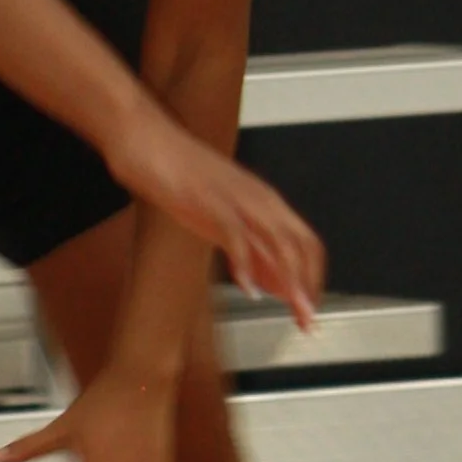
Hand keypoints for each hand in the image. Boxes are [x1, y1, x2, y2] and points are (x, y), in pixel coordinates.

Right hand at [102, 107, 323, 328]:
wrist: (148, 141)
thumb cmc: (182, 178)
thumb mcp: (225, 219)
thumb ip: (252, 248)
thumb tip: (277, 284)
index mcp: (266, 203)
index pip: (306, 243)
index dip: (313, 279)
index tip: (309, 309)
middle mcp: (260, 199)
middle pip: (300, 246)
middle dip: (307, 286)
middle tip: (305, 320)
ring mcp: (237, 198)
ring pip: (278, 241)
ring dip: (288, 280)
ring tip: (290, 309)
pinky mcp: (210, 199)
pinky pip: (236, 234)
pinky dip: (245, 264)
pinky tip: (246, 288)